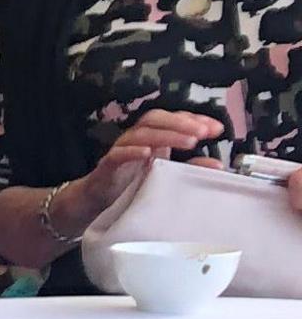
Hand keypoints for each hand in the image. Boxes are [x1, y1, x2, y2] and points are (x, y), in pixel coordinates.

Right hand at [98, 106, 222, 172]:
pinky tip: (148, 153)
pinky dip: (132, 151)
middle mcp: (137, 138)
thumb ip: (191, 167)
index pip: (173, 119)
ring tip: (190, 142)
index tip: (216, 128)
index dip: (194, 119)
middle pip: (155, 118)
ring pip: (141, 133)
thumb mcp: (169, 174)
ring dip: (166, 135)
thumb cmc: (134, 182)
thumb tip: (218, 165)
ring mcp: (122, 149)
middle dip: (181, 122)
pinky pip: (119, 153)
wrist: (102, 200)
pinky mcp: (109, 164)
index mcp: (153, 137)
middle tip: (204, 132)